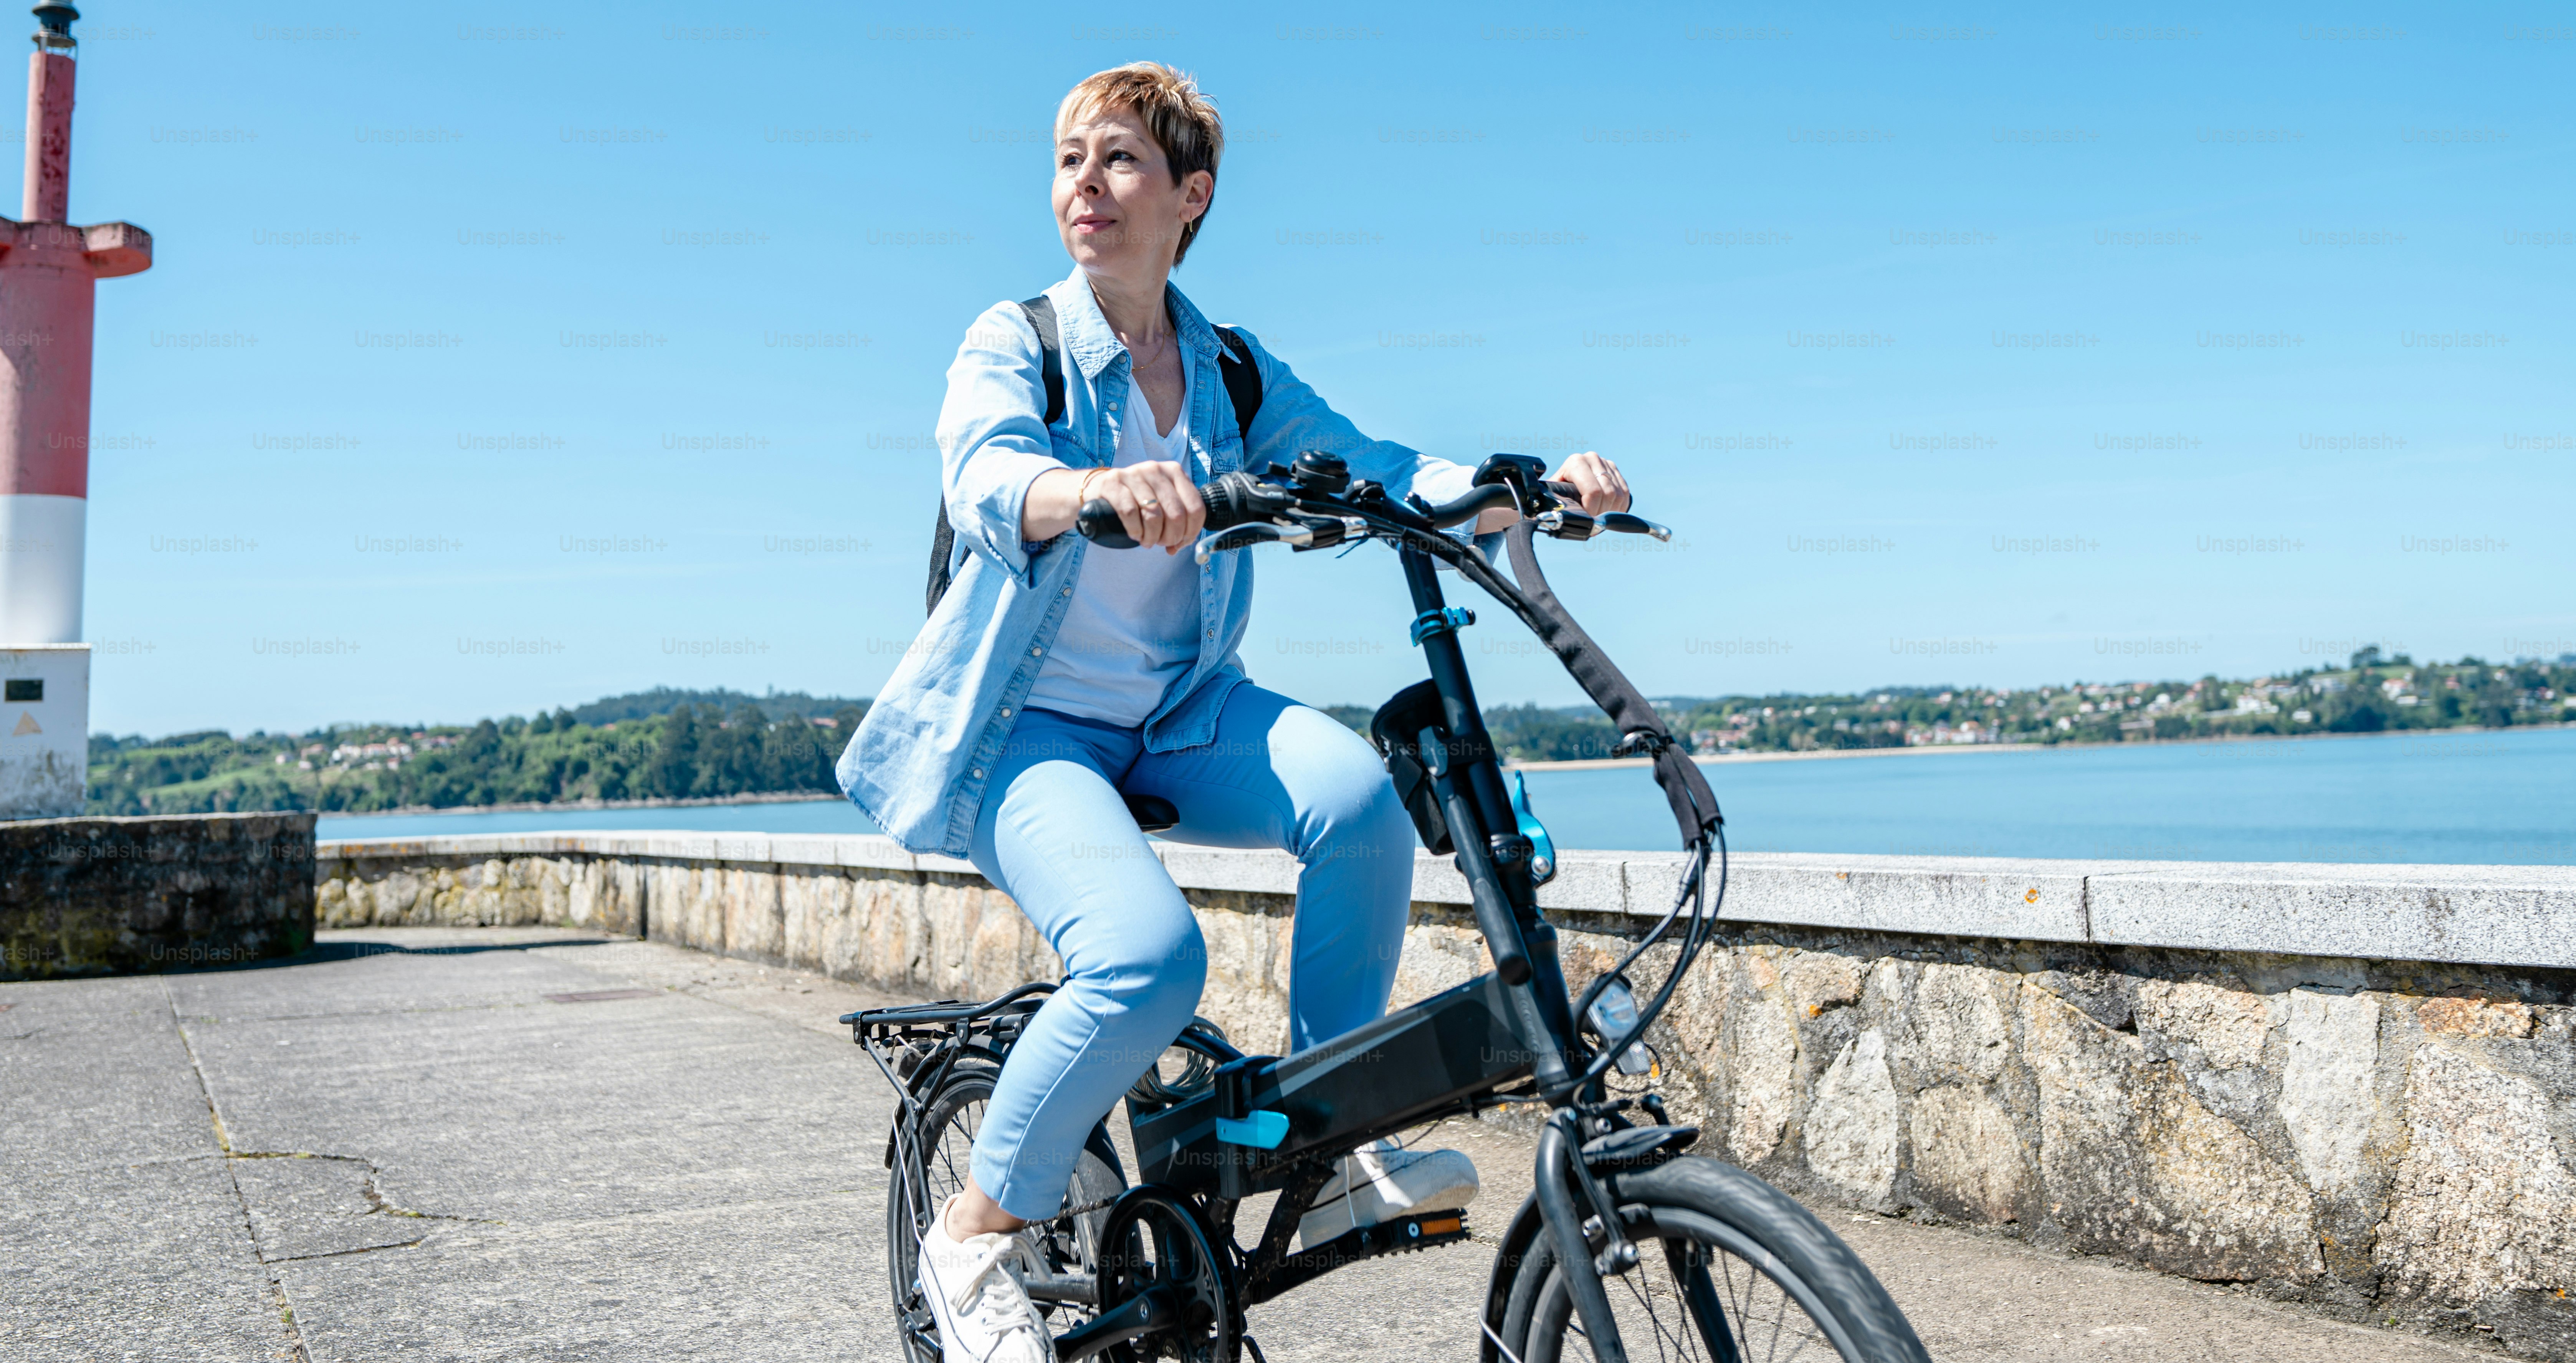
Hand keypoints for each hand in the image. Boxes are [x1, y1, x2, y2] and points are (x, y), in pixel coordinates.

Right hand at [1089, 460, 1204, 552]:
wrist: (1102, 487)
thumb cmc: (1137, 499)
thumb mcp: (1162, 502)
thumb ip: (1177, 520)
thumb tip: (1179, 546)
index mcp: (1174, 472)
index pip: (1196, 508)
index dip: (1190, 532)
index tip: (1179, 542)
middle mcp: (1156, 469)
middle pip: (1176, 514)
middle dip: (1170, 537)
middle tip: (1161, 543)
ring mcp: (1134, 474)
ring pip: (1154, 515)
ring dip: (1152, 537)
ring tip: (1147, 541)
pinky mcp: (1114, 482)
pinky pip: (1130, 513)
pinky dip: (1135, 530)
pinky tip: (1135, 534)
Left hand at [1550, 451, 1630, 514]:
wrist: (1564, 482)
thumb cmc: (1557, 492)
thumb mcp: (1553, 495)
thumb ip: (1557, 502)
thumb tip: (1564, 517)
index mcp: (1576, 462)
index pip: (1593, 491)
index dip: (1592, 511)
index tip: (1587, 521)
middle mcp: (1592, 458)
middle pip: (1608, 494)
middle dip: (1601, 513)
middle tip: (1593, 524)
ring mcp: (1606, 463)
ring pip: (1619, 495)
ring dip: (1611, 512)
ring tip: (1599, 519)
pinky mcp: (1615, 471)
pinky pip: (1625, 493)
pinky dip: (1619, 508)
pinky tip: (1609, 514)